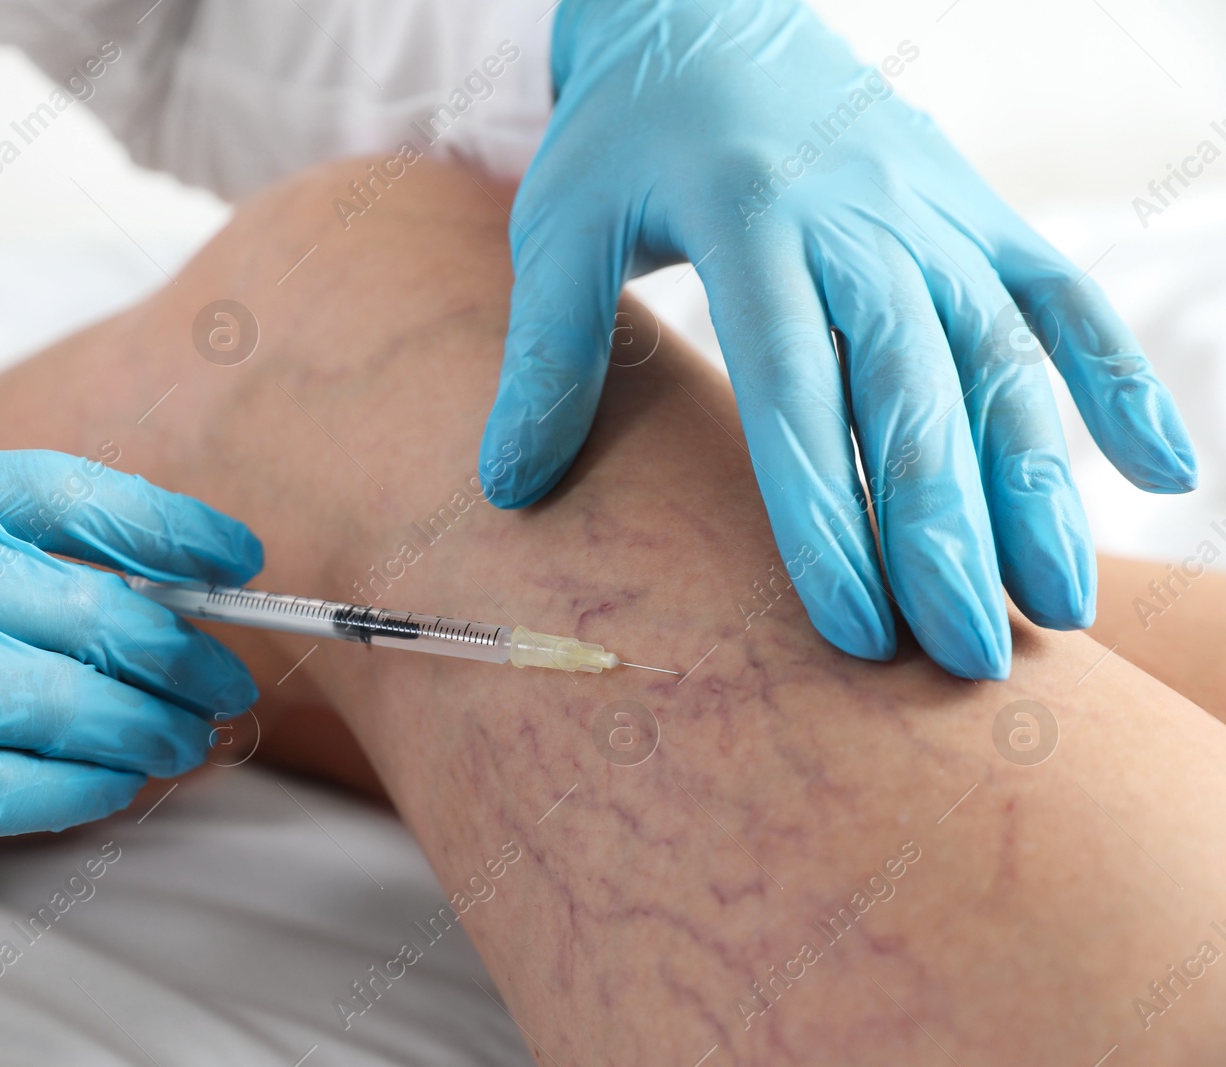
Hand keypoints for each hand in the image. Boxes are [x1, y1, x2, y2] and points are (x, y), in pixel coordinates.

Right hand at [0, 448, 261, 904]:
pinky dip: (93, 789)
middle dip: (184, 651)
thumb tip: (109, 590)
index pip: (71, 494)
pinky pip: (25, 788)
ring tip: (191, 738)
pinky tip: (124, 785)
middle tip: (227, 677)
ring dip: (154, 728)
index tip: (239, 558)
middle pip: (95, 610)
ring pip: (76, 704)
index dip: (171, 528)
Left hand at [478, 0, 1194, 678]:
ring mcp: (935, 217)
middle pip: (916, 392)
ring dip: (1040, 483)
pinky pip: (1065, 296)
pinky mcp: (978, 211)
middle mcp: (861, 224)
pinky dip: (1117, 375)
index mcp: (752, 226)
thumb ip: (546, 353)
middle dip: (946, 531)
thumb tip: (509, 490)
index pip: (794, 393)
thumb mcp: (559, 225)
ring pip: (1004, 358)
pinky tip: (1162, 470)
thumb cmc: (627, 139)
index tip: (852, 629)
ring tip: (1058, 607)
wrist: (710, 16)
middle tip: (969, 659)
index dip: (825, 516)